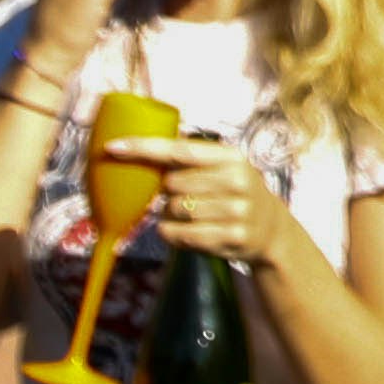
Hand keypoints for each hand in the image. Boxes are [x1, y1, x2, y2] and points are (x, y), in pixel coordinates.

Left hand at [101, 135, 306, 270]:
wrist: (271, 229)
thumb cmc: (234, 194)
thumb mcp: (223, 168)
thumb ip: (190, 160)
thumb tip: (139, 148)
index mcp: (232, 157)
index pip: (180, 150)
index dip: (144, 148)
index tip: (113, 147)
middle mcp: (238, 180)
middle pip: (171, 184)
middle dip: (167, 192)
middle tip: (186, 196)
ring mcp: (237, 210)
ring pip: (172, 211)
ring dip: (170, 215)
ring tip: (192, 215)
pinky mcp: (232, 236)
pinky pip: (178, 235)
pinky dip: (173, 234)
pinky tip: (189, 230)